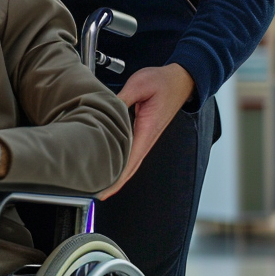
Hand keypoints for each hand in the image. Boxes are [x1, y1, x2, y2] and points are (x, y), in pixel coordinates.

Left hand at [101, 63, 194, 198]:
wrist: (181, 79)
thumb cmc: (162, 81)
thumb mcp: (139, 84)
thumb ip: (121, 99)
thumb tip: (104, 110)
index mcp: (147, 129)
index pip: (129, 160)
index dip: (116, 178)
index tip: (104, 191)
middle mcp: (147, 138)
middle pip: (129, 168)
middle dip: (112, 184)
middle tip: (93, 195)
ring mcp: (146, 138)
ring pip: (130, 164)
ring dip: (115, 177)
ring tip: (97, 187)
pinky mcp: (143, 134)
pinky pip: (130, 154)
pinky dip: (120, 165)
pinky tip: (109, 170)